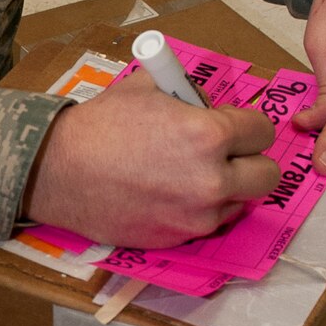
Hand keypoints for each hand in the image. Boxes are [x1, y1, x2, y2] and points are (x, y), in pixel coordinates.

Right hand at [22, 70, 279, 248]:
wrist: (57, 170)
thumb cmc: (99, 125)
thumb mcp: (147, 88)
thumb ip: (187, 93)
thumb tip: (207, 103)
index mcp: (208, 134)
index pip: (263, 132)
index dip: (246, 126)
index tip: (232, 127)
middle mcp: (212, 179)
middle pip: (267, 175)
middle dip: (250, 161)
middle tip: (226, 155)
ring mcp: (196, 215)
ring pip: (238, 202)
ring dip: (224, 189)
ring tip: (189, 176)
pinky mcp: (177, 238)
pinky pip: (206, 223)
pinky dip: (197, 210)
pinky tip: (168, 195)